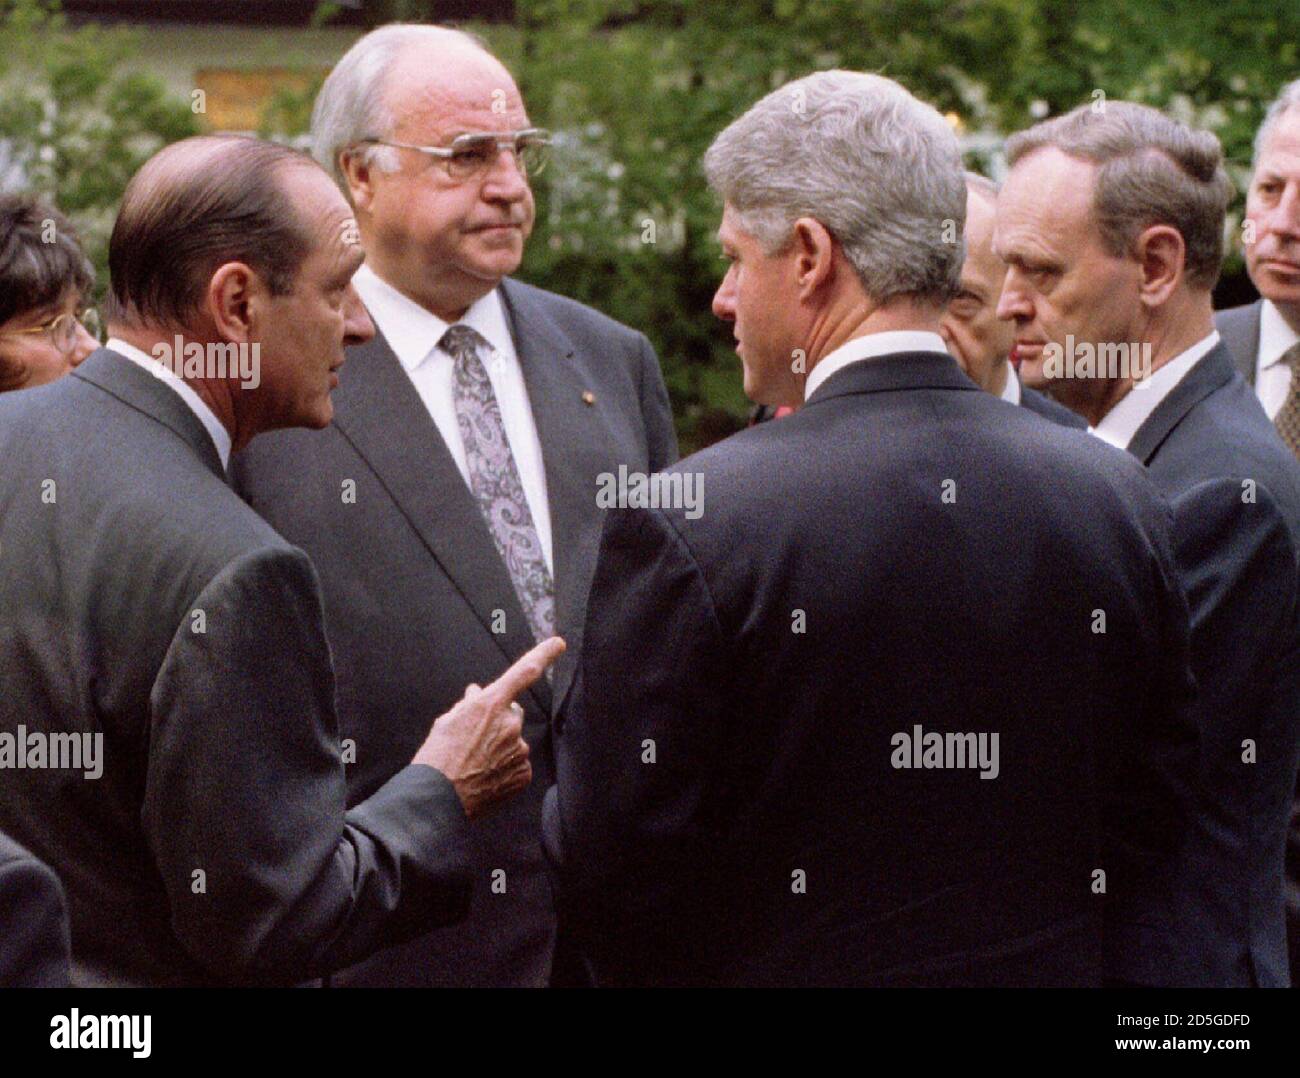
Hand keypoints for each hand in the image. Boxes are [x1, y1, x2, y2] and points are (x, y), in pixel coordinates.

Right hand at [412, 636, 565, 818]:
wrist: (438, 799)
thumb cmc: (437, 758)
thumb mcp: (447, 721)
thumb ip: (468, 703)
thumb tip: (477, 692)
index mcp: (490, 704)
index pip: (524, 672)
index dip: (543, 655)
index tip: (558, 644)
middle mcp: (510, 724)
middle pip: (512, 713)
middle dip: (499, 719)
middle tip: (474, 739)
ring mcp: (519, 750)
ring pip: (513, 740)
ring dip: (500, 746)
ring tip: (475, 761)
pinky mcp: (523, 773)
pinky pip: (516, 762)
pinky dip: (504, 766)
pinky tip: (485, 775)